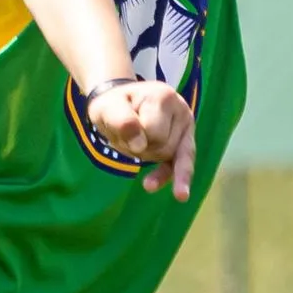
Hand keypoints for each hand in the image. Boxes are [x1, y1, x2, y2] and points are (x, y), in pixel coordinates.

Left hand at [87, 80, 195, 200]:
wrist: (121, 103)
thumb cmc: (113, 105)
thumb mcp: (107, 108)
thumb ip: (121, 121)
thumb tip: (140, 145)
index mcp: (163, 96)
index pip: (153, 131)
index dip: (134, 137)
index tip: (120, 123)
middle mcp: (181, 110)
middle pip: (162, 146)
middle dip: (140, 147)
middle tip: (127, 132)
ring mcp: (186, 127)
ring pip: (168, 157)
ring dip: (146, 155)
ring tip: (137, 138)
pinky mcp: (185, 143)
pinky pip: (182, 166)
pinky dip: (179, 180)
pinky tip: (180, 195)